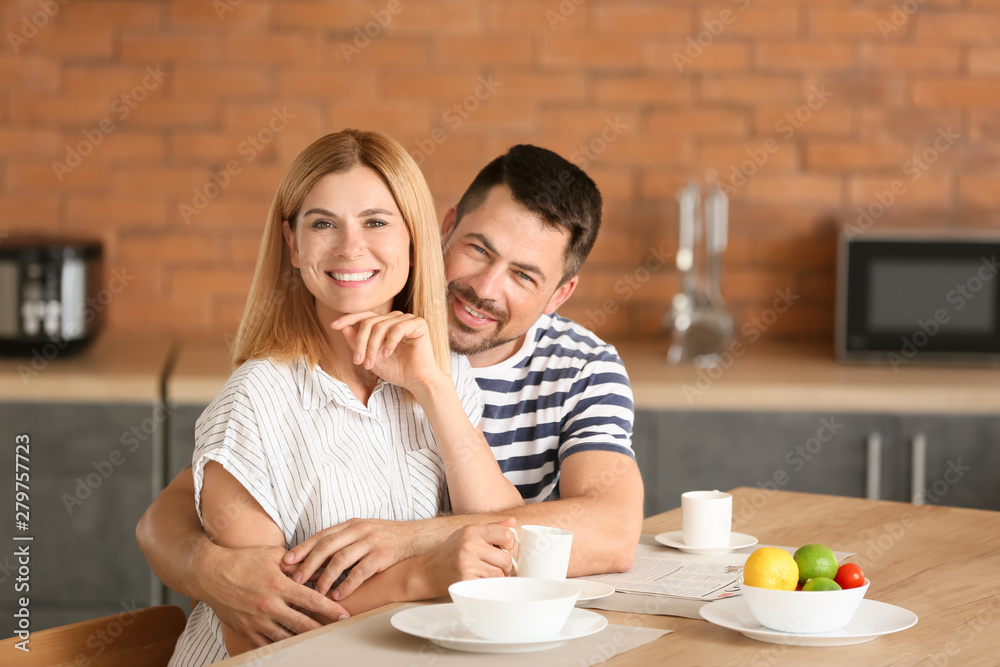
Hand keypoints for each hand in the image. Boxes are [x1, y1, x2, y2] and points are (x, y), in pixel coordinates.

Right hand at [196, 543, 349, 646]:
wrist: (209, 573)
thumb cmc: (243, 560)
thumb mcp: (272, 555)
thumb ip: (297, 563)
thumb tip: (320, 566)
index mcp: (278, 585)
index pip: (311, 600)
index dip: (330, 609)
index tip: (344, 615)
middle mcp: (269, 605)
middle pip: (302, 624)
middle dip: (323, 629)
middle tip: (338, 632)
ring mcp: (256, 621)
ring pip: (287, 637)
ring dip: (304, 640)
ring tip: (320, 641)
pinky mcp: (246, 631)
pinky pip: (268, 644)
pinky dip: (282, 646)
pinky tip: (294, 646)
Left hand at [283, 518, 423, 598]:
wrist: (416, 537)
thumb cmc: (385, 538)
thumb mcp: (363, 533)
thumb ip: (342, 542)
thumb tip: (315, 561)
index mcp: (351, 524)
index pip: (321, 536)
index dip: (302, 548)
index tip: (286, 561)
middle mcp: (359, 530)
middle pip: (326, 546)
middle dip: (308, 564)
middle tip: (295, 579)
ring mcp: (371, 541)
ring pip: (341, 559)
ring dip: (326, 577)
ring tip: (316, 592)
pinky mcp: (382, 555)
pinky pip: (360, 571)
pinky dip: (347, 584)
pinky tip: (338, 595)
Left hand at [331, 311, 443, 392]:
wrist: (416, 381)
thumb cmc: (396, 370)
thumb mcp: (370, 357)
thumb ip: (357, 342)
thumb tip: (344, 327)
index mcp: (385, 323)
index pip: (365, 316)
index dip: (348, 319)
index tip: (333, 325)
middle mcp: (396, 318)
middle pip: (369, 322)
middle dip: (361, 342)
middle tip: (358, 361)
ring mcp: (407, 319)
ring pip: (381, 326)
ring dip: (373, 346)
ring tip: (371, 363)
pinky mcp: (419, 324)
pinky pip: (397, 328)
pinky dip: (389, 342)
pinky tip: (387, 355)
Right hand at [412, 519, 517, 598]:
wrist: (427, 571)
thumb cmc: (450, 552)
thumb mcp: (468, 533)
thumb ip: (492, 528)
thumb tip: (513, 523)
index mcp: (472, 530)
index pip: (506, 534)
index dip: (510, 544)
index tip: (504, 550)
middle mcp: (469, 545)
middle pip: (506, 558)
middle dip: (506, 567)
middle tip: (497, 568)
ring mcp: (466, 563)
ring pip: (499, 574)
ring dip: (498, 578)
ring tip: (487, 575)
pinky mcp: (464, 579)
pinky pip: (489, 585)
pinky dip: (489, 586)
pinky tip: (480, 582)